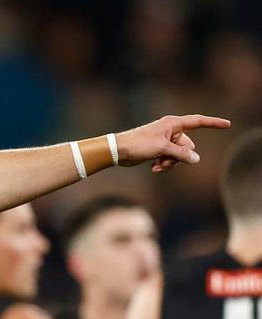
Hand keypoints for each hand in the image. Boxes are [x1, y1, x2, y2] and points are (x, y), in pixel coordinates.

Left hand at [116, 114, 230, 172]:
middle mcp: (171, 131)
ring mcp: (166, 141)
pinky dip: (165, 165)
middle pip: (188, 146)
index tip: (227, 124)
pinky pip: (171, 159)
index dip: (213, 123)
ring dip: (171, 163)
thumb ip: (181, 154)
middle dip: (179, 157)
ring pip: (180, 156)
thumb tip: (196, 159)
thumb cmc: (138, 145)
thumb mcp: (162, 149)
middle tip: (164, 160)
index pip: (198, 122)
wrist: (118, 151)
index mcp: (173, 124)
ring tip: (158, 166)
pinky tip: (154, 168)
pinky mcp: (159, 150)